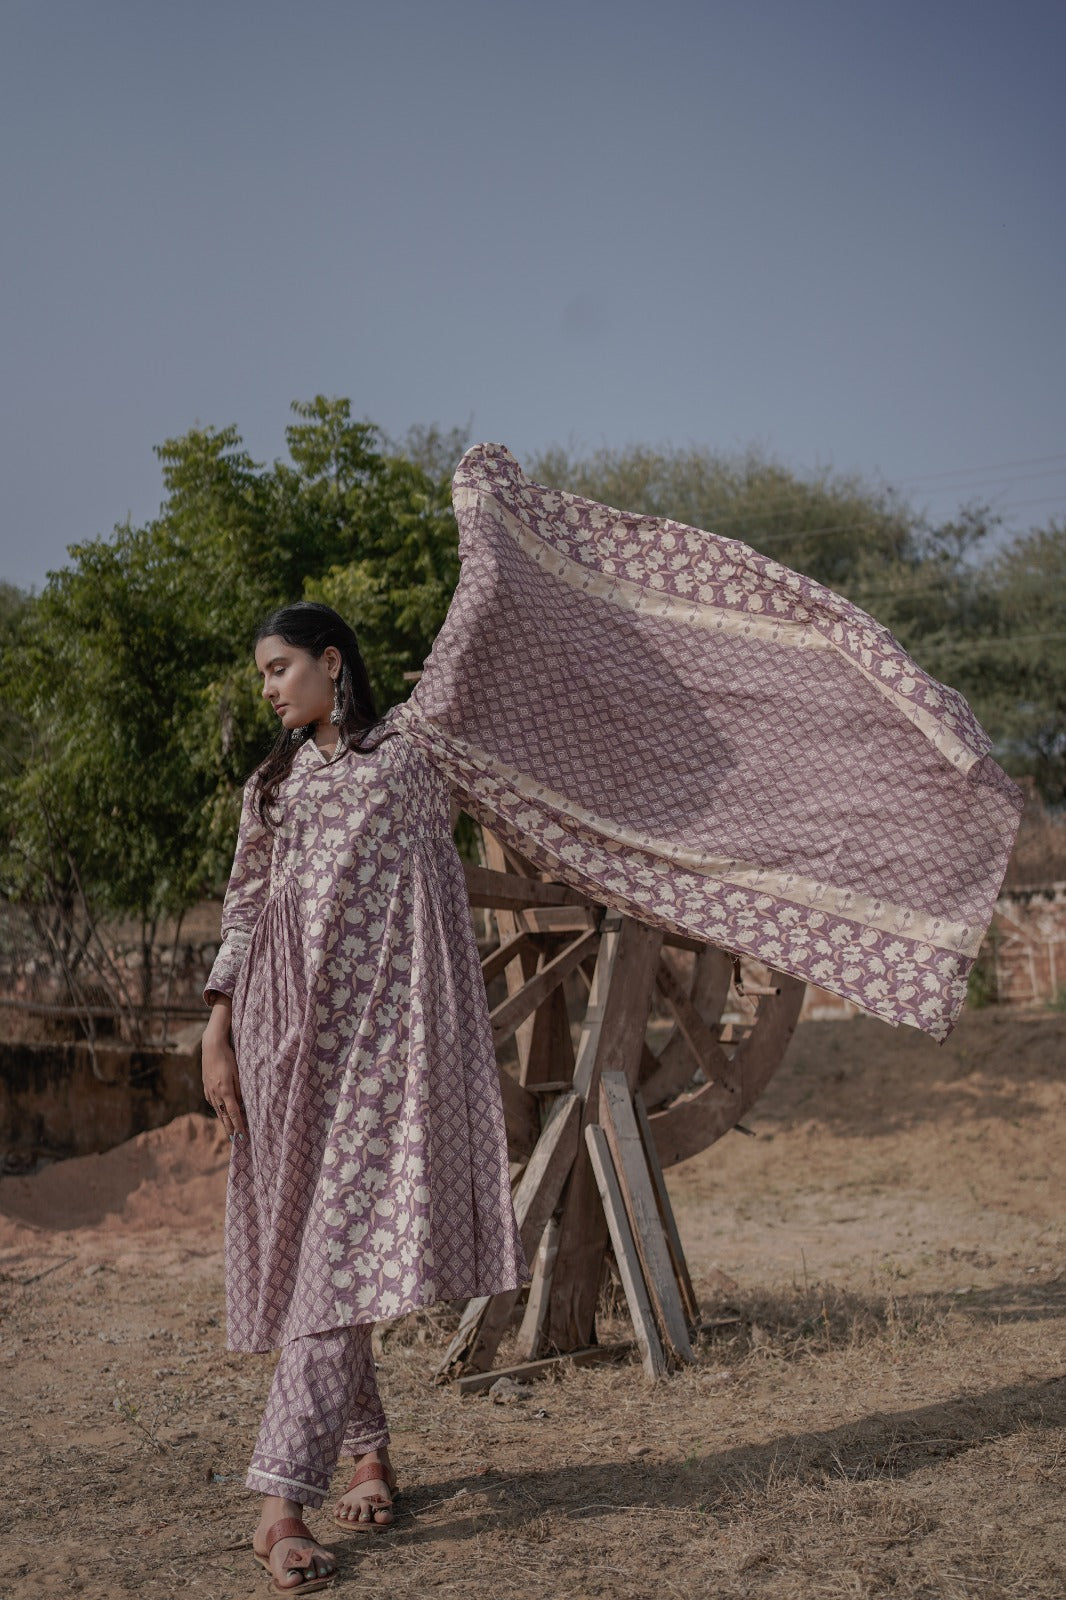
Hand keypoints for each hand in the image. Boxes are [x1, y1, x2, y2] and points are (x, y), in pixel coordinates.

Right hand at [201, 998, 247, 1140]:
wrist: (211, 1046)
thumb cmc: (228, 1057)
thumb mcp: (238, 1072)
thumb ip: (240, 1089)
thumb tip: (241, 1104)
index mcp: (225, 1091)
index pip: (233, 1113)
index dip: (238, 1125)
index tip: (243, 1135)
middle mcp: (215, 1093)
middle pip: (224, 1115)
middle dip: (229, 1128)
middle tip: (235, 1139)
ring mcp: (209, 1090)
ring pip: (217, 1109)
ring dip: (223, 1120)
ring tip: (228, 1129)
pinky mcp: (206, 1085)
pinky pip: (212, 1101)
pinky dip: (218, 1108)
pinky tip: (220, 1111)